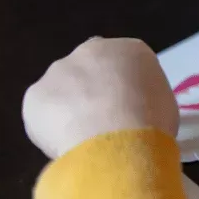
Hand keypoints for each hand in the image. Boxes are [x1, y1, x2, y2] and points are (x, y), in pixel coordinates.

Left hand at [23, 37, 179, 159]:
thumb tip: (130, 109)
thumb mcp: (164, 104)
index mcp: (130, 50)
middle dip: (91, 93)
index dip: (123, 89)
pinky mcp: (35, 95)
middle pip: (88, 70)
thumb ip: (143, 97)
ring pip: (62, 91)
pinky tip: (66, 148)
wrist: (118, 140)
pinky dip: (50, 130)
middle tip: (101, 125)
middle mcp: (90, 50)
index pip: (124, 64)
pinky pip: (42, 114)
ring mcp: (59, 70)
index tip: (127, 111)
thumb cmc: (151, 123)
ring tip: (83, 142)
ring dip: (68, 110)